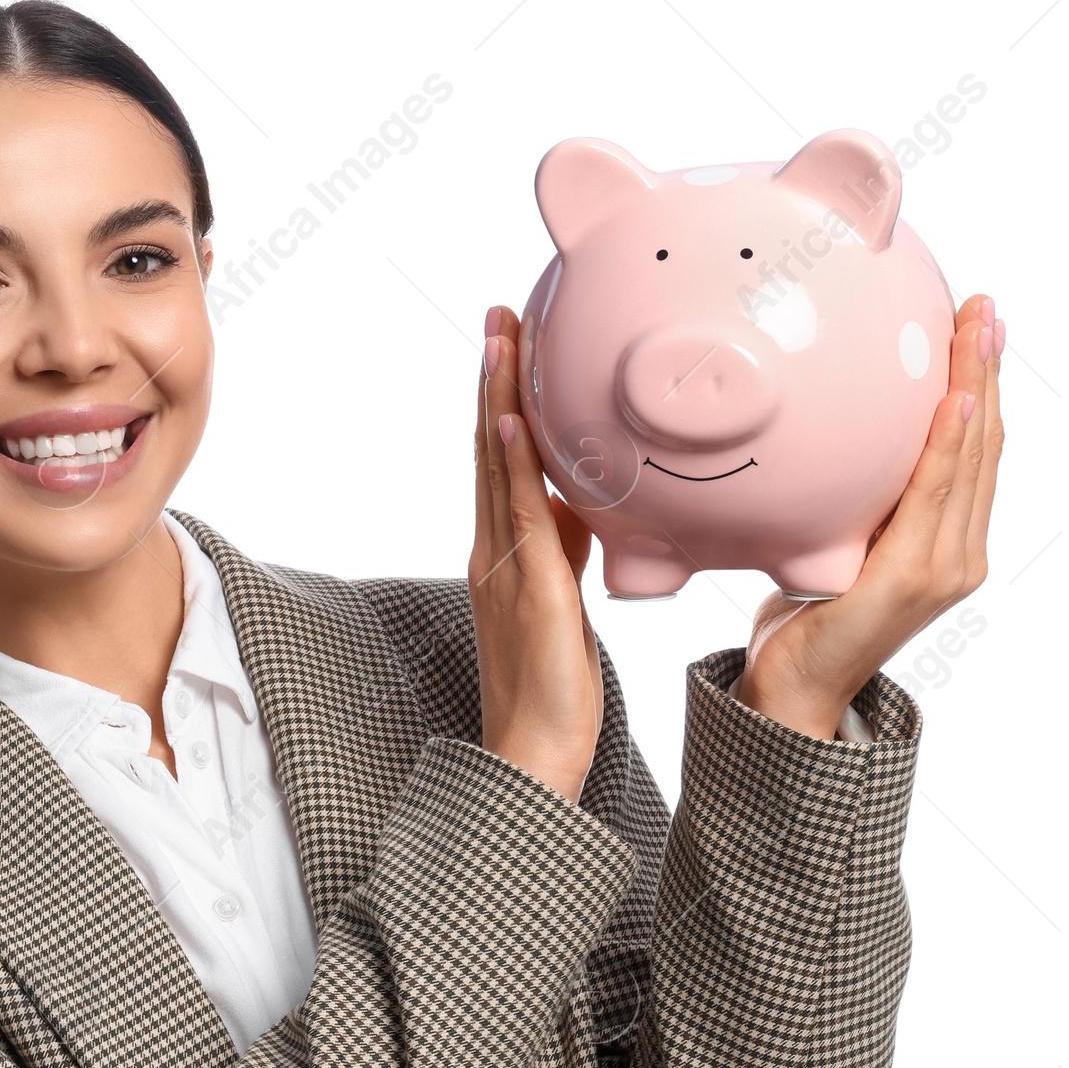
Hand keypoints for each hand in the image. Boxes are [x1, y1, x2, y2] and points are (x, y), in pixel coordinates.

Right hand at [471, 303, 604, 801]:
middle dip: (492, 380)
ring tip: (498, 339)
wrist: (536, 752)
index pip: (500, 462)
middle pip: (488, 450)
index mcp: (503, 554)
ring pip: (496, 469)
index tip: (509, 346)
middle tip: (497, 315)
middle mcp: (493, 552)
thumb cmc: (553, 688)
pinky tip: (510, 422)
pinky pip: (518, 516)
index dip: (502, 401)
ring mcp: (505, 569)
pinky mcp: (529, 591)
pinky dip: (510, 464)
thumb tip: (580, 504)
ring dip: (496, 399)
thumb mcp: (565, 601)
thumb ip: (567, 549)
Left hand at [737, 293, 1004, 738]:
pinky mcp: (913, 579)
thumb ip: (857, 503)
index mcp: (948, 544)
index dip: (983, 385)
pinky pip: (934, 496)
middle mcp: (959, 554)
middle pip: (985, 443)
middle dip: (988, 369)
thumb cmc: (806, 618)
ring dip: (976, 386)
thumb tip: (840, 440)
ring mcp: (942, 568)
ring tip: (977, 328)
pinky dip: (948, 445)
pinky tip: (956, 400)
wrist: (793, 690)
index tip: (980, 327)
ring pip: (970, 460)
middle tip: (985, 306)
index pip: (975, 450)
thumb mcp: (838, 545)